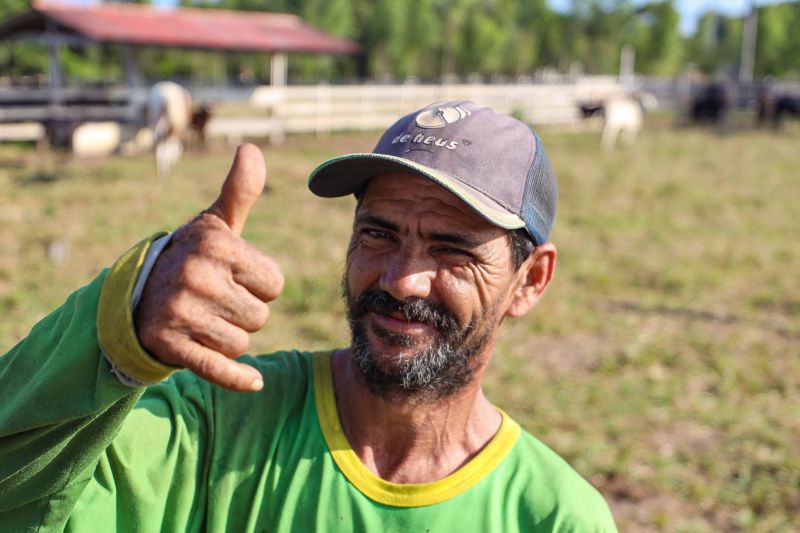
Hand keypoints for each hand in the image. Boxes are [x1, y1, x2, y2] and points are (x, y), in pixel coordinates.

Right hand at [135, 144, 283, 391]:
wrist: (135, 297)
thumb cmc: (190, 258)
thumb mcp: (215, 225)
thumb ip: (240, 192)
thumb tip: (251, 148)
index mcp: (215, 244)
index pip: (275, 284)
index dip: (259, 285)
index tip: (232, 277)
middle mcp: (196, 275)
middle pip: (260, 316)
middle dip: (243, 313)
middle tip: (214, 300)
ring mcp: (179, 312)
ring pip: (241, 343)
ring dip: (229, 337)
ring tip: (203, 319)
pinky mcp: (169, 345)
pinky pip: (219, 369)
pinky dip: (238, 379)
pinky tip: (254, 383)